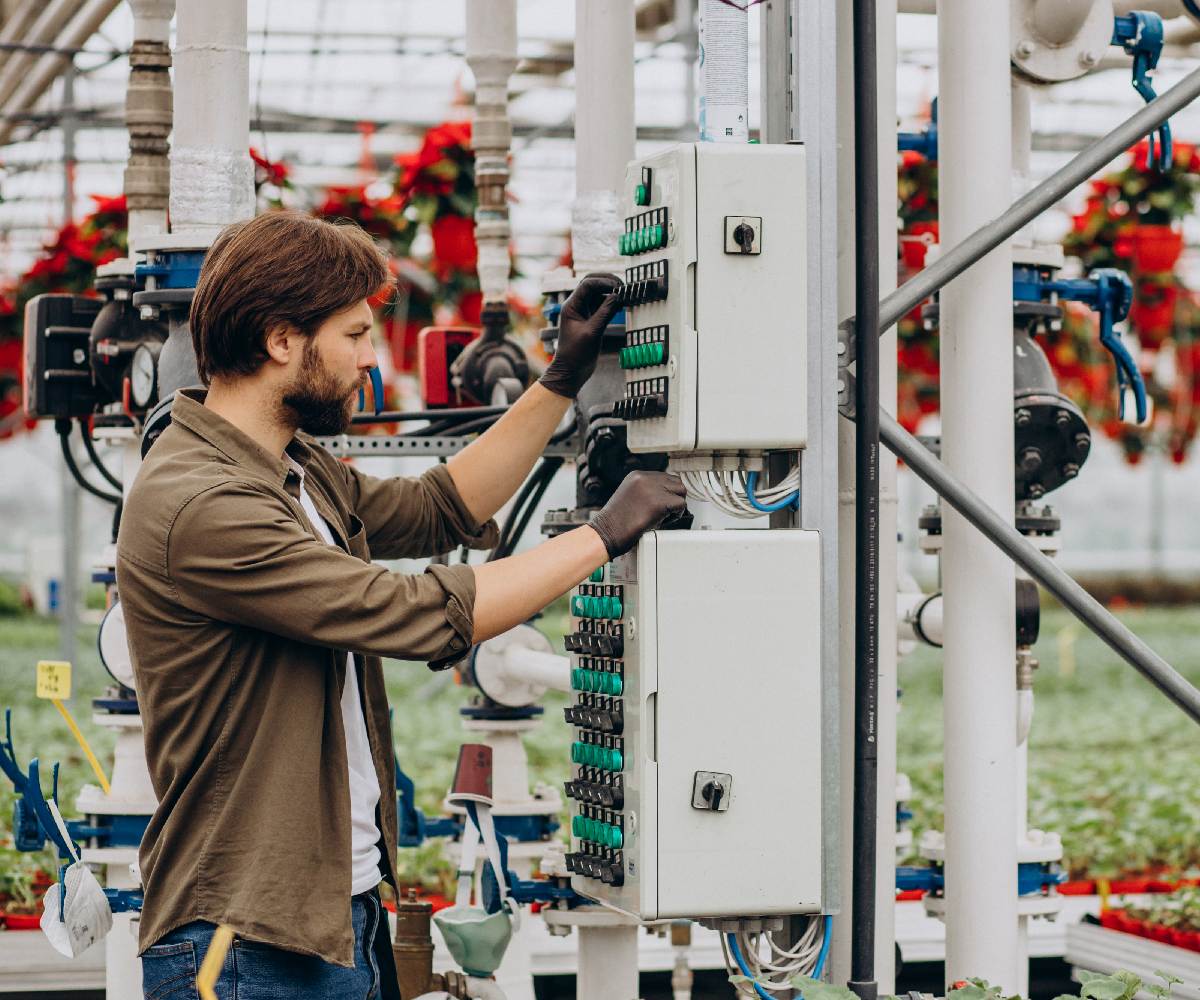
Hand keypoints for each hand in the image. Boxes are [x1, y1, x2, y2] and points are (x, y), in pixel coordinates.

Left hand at [539, 273, 622, 398]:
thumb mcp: (592, 332)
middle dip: (607, 281)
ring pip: (598, 293)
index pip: (587, 284)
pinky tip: (622, 305)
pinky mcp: (591, 320)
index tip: (619, 287)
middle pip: (592, 283)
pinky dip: (612, 302)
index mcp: (571, 306)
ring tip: (625, 295)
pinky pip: (602, 305)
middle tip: (623, 286)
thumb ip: (605, 313)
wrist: (570, 371)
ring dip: (611, 292)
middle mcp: (577, 306)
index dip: (604, 281)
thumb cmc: (576, 355)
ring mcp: (584, 312)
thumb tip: (618, 295)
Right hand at [589, 471, 687, 558]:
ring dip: (676, 504)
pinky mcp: (660, 503)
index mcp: (637, 475)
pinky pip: (681, 505)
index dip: (667, 491)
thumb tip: (665, 494)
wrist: (606, 532)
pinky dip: (676, 515)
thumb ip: (645, 491)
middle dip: (674, 496)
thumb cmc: (615, 521)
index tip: (663, 503)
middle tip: (666, 510)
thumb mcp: (629, 496)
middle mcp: (646, 478)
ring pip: (681, 491)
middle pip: (675, 481)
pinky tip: (664, 521)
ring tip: (664, 516)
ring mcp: (653, 489)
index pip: (665, 477)